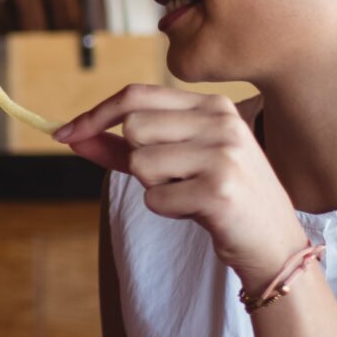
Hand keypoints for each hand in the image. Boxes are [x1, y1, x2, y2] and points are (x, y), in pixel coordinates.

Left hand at [53, 85, 308, 283]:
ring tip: (190, 194)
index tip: (64, 134)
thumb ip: (124, 147)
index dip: (95, 115)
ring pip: (140, 163)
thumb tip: (73, 136)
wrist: (272, 241)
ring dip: (154, 187)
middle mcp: (221, 121)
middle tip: (174, 178)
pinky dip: (167, 210)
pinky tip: (199, 212)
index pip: (136, 95)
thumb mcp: (177, 162)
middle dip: (137, 160)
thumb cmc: (219, 196)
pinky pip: (154, 198)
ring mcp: (223, 154)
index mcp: (212, 105)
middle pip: (133, 128)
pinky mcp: (219, 190)